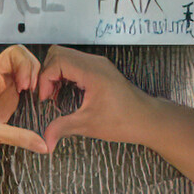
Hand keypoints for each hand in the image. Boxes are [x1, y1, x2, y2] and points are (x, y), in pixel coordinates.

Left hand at [0, 45, 47, 155]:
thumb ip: (19, 137)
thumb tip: (42, 144)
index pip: (12, 54)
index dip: (24, 66)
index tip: (25, 85)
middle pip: (21, 57)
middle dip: (32, 70)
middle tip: (33, 89)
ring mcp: (3, 85)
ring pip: (24, 67)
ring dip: (34, 77)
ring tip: (35, 94)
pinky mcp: (8, 95)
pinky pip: (25, 81)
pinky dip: (33, 86)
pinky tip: (33, 99)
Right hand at [36, 45, 153, 151]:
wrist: (148, 120)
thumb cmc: (125, 121)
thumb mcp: (89, 125)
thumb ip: (63, 128)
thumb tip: (46, 140)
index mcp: (92, 71)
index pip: (58, 60)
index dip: (45, 79)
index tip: (45, 98)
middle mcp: (95, 63)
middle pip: (59, 53)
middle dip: (47, 73)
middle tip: (47, 94)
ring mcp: (98, 65)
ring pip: (66, 56)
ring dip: (55, 73)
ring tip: (54, 95)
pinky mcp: (100, 70)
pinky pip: (75, 63)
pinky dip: (64, 74)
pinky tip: (65, 92)